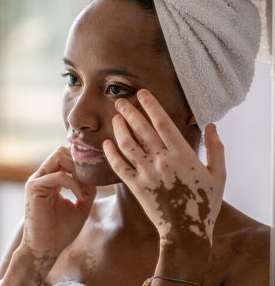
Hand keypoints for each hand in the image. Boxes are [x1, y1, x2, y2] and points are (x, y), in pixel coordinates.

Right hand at [22, 146, 96, 256]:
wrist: (46, 249)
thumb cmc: (61, 231)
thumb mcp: (81, 207)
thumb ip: (87, 190)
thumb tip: (96, 176)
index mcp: (51, 180)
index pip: (64, 157)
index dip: (80, 160)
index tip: (97, 169)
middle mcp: (42, 177)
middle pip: (61, 151)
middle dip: (79, 160)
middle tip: (93, 174)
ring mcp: (37, 181)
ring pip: (59, 157)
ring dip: (77, 169)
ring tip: (87, 185)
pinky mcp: (34, 188)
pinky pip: (59, 176)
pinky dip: (74, 184)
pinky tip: (81, 197)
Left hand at [103, 89, 225, 245]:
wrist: (187, 232)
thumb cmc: (205, 203)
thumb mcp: (219, 175)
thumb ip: (216, 148)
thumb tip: (213, 125)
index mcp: (182, 155)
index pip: (163, 123)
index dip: (151, 105)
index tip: (142, 93)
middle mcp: (162, 161)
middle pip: (141, 129)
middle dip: (129, 112)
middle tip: (120, 101)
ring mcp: (146, 174)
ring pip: (127, 144)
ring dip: (118, 129)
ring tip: (114, 118)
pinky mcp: (135, 186)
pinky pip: (119, 166)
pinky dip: (110, 153)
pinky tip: (106, 143)